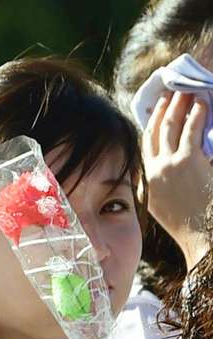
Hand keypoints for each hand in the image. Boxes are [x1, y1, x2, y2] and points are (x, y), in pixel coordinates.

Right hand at [143, 91, 211, 261]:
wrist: (200, 237)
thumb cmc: (189, 226)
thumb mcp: (165, 208)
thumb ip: (161, 189)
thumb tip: (164, 173)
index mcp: (146, 182)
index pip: (144, 147)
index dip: (149, 126)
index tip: (154, 111)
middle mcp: (153, 171)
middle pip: (154, 132)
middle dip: (162, 110)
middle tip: (169, 94)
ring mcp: (170, 165)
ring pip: (170, 126)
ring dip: (178, 106)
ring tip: (186, 92)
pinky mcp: (188, 162)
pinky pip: (191, 130)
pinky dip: (197, 114)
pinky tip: (202, 104)